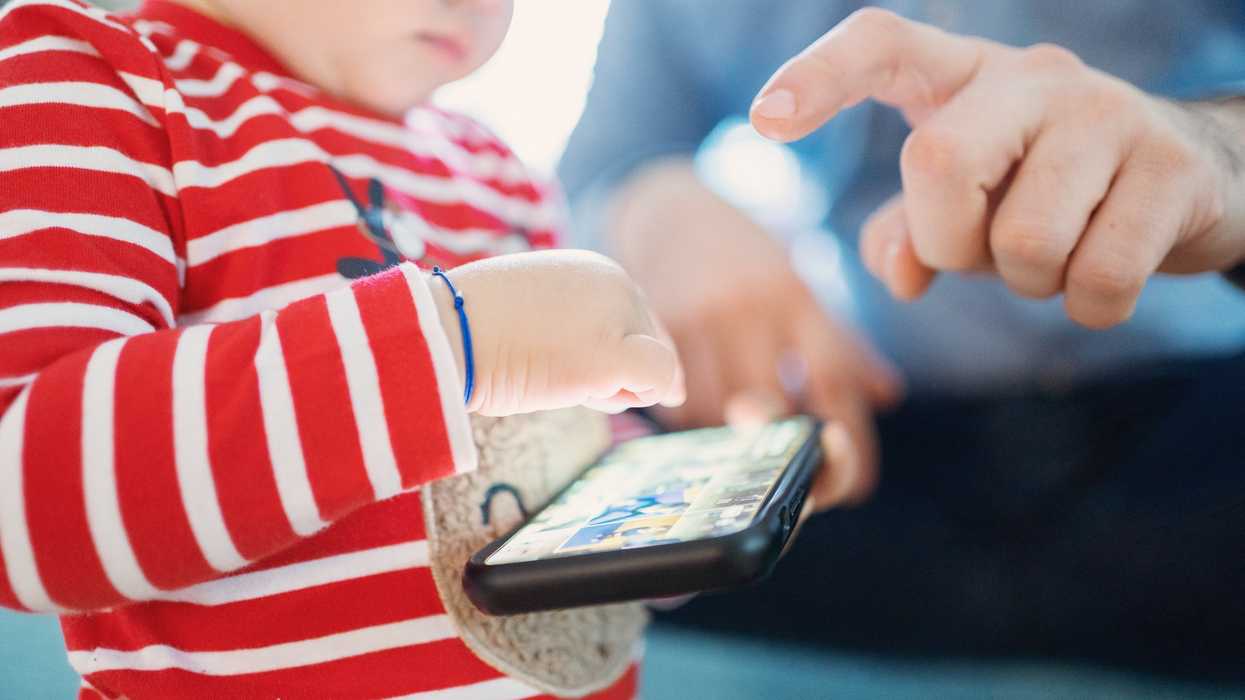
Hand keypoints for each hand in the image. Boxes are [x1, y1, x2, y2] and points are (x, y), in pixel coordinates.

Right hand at [430, 250, 684, 416]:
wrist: (443, 332)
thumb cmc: (474, 329)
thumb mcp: (534, 314)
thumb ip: (575, 327)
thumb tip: (617, 369)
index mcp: (595, 271)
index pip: (636, 321)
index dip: (615, 354)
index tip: (570, 365)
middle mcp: (616, 284)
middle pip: (649, 343)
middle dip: (619, 372)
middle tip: (559, 374)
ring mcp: (617, 317)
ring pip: (655, 365)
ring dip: (617, 387)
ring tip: (556, 375)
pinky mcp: (612, 355)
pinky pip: (661, 380)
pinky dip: (646, 394)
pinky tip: (595, 393)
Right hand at [608, 160, 901, 506]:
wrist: (666, 205)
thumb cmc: (742, 256)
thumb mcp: (796, 284)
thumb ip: (840, 342)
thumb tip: (887, 396)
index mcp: (798, 295)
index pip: (835, 381)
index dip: (850, 442)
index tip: (853, 478)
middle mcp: (753, 303)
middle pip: (776, 407)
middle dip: (782, 446)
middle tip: (783, 458)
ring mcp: (702, 314)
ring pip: (718, 413)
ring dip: (728, 438)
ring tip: (733, 429)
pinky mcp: (656, 326)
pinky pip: (675, 400)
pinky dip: (690, 418)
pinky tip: (697, 404)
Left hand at [751, 9, 1244, 327]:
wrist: (1186, 178)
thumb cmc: (1044, 190)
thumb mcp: (964, 203)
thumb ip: (908, 231)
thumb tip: (900, 272)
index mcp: (965, 77)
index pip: (883, 45)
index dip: (820, 76)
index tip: (765, 120)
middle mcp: (1034, 78)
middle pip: (937, 163)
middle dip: (947, 241)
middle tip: (983, 248)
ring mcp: (1110, 114)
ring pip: (1023, 241)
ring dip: (1028, 281)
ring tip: (1055, 252)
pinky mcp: (1173, 169)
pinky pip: (1098, 282)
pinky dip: (1089, 305)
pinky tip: (1104, 272)